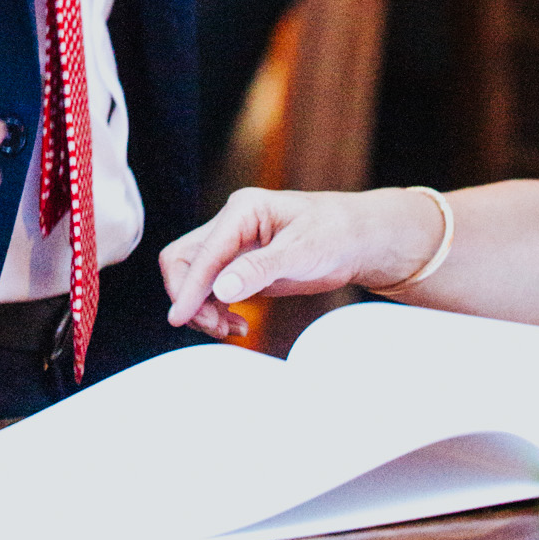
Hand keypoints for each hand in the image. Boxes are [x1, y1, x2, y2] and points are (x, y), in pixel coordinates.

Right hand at [160, 186, 442, 336]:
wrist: (358, 240)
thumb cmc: (335, 235)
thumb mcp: (302, 252)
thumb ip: (260, 269)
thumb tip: (221, 288)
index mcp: (242, 210)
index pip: (203, 252)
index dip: (189, 287)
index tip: (180, 319)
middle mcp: (232, 224)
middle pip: (184, 259)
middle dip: (190, 296)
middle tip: (216, 326)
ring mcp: (234, 245)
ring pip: (195, 276)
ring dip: (203, 307)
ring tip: (230, 329)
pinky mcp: (240, 265)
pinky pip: (211, 289)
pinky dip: (216, 309)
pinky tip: (238, 325)